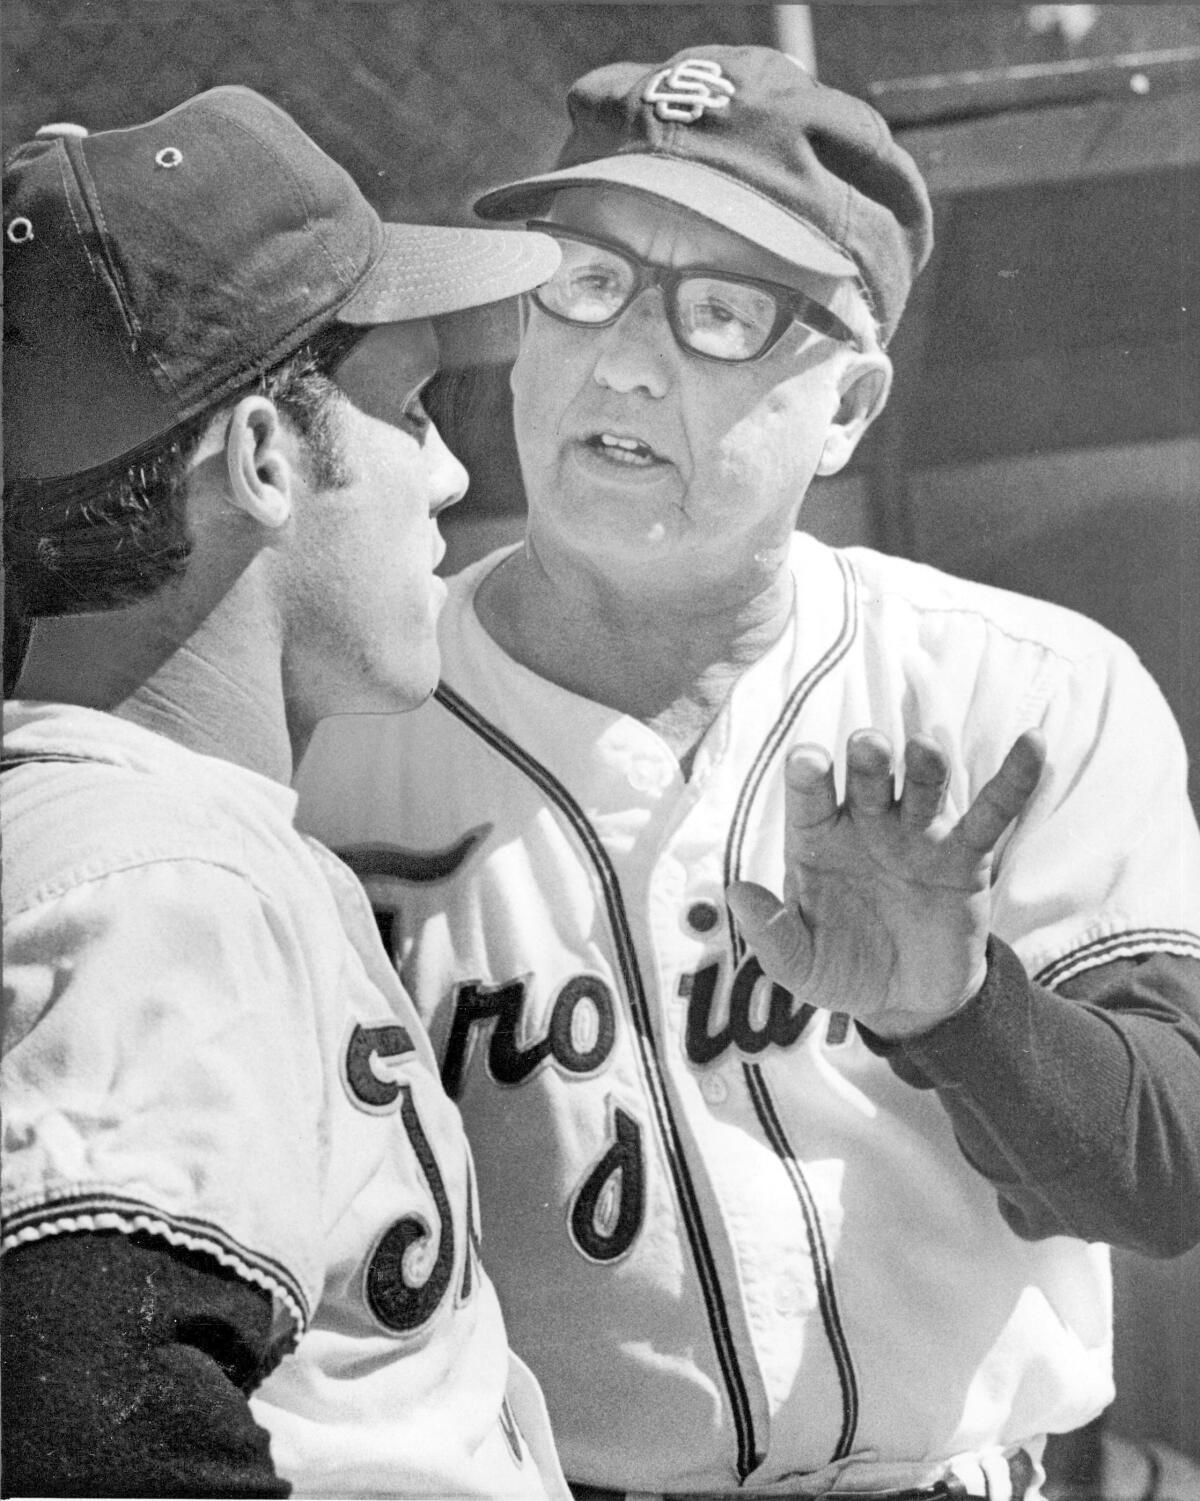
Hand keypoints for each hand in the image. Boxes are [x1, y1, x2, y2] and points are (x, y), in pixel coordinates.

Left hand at [725, 728, 1045, 1038]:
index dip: (809, 777)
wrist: (905, 1002)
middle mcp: (865, 825)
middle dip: (869, 760)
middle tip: (869, 748)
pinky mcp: (964, 857)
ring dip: (925, 765)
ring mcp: (916, 835)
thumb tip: (734, 893)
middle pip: (868, 779)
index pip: (809, 798)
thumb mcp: (800, 966)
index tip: (810, 762)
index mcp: (818, 840)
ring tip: (925, 751)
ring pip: (923, 787)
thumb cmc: (842, 970)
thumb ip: (771, 934)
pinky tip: (1034, 744)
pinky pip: (991, 814)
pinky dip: (1014, 780)